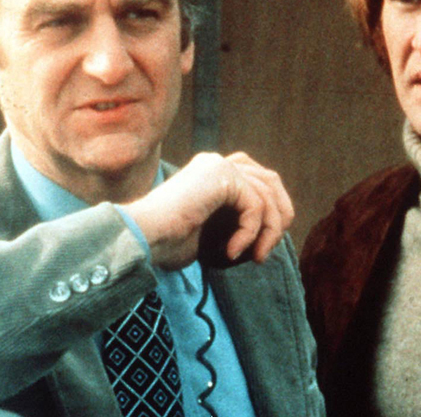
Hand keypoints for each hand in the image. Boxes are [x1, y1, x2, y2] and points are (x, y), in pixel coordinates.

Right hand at [123, 152, 294, 270]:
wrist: (141, 238)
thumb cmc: (167, 242)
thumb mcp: (210, 231)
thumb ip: (235, 222)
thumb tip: (271, 234)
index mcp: (212, 173)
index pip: (260, 181)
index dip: (271, 212)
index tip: (263, 247)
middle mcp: (217, 162)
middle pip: (271, 181)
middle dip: (279, 216)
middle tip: (267, 249)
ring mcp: (218, 165)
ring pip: (267, 194)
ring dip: (268, 232)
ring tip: (255, 257)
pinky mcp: (221, 175)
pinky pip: (254, 205)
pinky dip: (249, 233)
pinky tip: (230, 252)